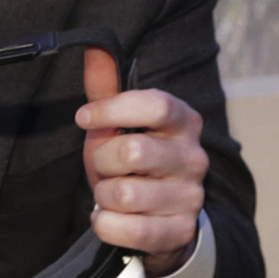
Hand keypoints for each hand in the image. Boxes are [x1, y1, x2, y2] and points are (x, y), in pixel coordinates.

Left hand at [79, 85, 207, 277]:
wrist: (162, 217)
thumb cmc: (135, 161)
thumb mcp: (120, 124)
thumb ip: (107, 88)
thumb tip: (94, 46)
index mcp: (184, 122)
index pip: (157, 104)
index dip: (113, 109)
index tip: (84, 117)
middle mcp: (194, 158)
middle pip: (133, 152)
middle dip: (102, 160)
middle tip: (103, 166)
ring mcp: (191, 197)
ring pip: (125, 194)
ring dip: (103, 196)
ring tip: (111, 194)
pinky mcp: (181, 231)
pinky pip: (128, 230)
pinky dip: (107, 224)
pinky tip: (111, 217)